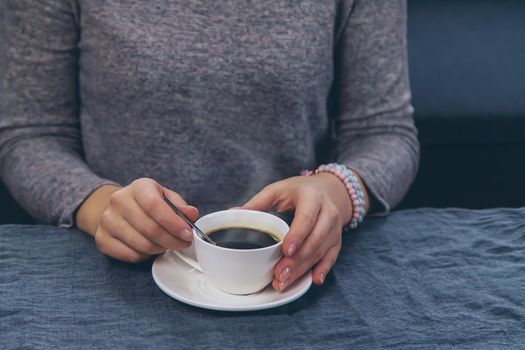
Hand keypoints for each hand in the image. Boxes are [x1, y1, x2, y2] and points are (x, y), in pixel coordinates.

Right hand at [76, 178, 197, 262]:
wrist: (118, 208)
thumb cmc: (147, 203)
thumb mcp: (165, 197)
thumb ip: (180, 206)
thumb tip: (192, 214)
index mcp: (138, 187)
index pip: (155, 206)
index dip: (174, 224)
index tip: (187, 234)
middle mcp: (119, 201)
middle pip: (149, 229)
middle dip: (171, 241)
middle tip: (182, 244)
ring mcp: (107, 220)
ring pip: (141, 244)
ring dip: (159, 249)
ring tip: (166, 245)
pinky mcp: (101, 238)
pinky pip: (130, 255)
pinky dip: (145, 256)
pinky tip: (150, 248)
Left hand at [242, 172, 367, 290]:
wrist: (331, 191)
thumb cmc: (300, 191)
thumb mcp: (278, 190)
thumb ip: (257, 203)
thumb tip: (233, 214)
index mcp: (311, 198)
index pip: (306, 218)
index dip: (297, 235)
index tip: (285, 250)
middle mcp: (327, 213)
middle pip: (314, 240)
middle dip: (297, 260)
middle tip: (279, 274)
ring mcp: (334, 229)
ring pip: (321, 252)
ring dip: (303, 269)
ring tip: (284, 281)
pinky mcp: (337, 241)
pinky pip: (331, 258)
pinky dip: (323, 270)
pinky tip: (313, 280)